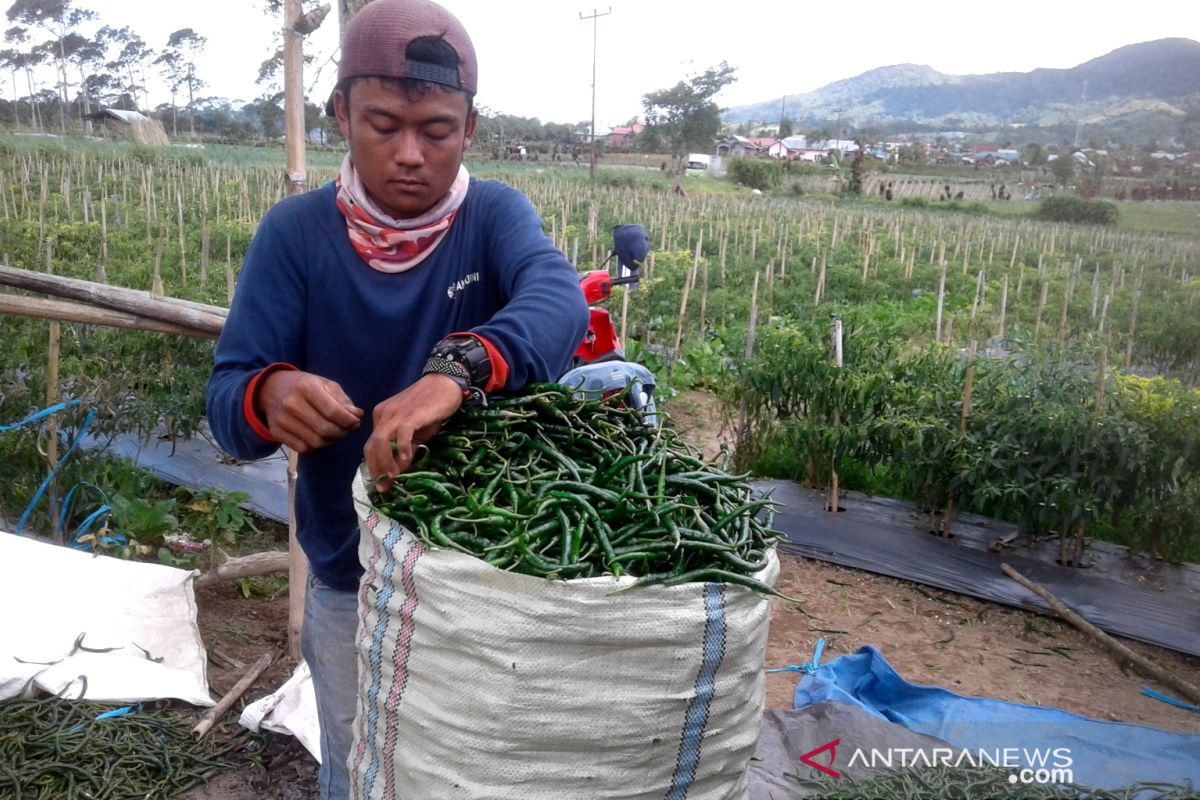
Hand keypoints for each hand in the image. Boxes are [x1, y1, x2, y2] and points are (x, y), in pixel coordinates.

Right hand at [257, 370, 362, 452]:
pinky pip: (303, 448)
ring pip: (316, 442)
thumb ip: (342, 400)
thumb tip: (357, 416)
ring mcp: (282, 420)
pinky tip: (320, 437)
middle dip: (342, 432)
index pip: (333, 412)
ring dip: (331, 441)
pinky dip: (316, 446)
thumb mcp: (324, 384)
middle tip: (348, 429)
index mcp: (306, 388)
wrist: (271, 389)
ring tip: (335, 433)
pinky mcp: (277, 432)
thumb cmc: (303, 385)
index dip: (349, 421)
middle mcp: (292, 404)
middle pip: (325, 429)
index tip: (356, 422)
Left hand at [364, 374, 463, 492]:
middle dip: (376, 469)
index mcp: (382, 418)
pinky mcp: (412, 414)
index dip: (374, 467)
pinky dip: (401, 448)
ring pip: (381, 441)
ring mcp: (396, 414)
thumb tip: (399, 472)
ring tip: (394, 476)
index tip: (382, 484)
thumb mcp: (416, 433)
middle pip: (371, 446)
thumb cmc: (431, 407)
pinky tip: (406, 459)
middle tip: (385, 486)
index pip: (371, 446)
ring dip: (385, 462)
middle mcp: (384, 415)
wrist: (445, 383)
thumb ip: (406, 451)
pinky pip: (402, 433)